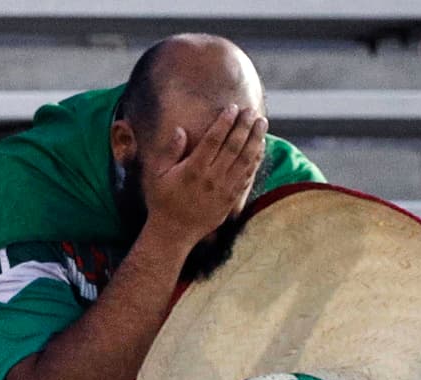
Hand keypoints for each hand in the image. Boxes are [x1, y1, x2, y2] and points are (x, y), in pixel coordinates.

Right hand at [141, 105, 268, 250]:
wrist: (174, 232)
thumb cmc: (163, 200)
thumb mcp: (158, 174)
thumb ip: (170, 151)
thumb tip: (181, 130)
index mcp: (193, 169)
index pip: (213, 140)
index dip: (225, 122)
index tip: (232, 108)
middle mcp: (212, 178)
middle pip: (233, 147)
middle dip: (244, 127)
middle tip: (252, 111)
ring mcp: (224, 189)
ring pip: (245, 161)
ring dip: (255, 140)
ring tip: (262, 124)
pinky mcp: (231, 199)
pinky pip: (247, 177)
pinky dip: (255, 161)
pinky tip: (261, 147)